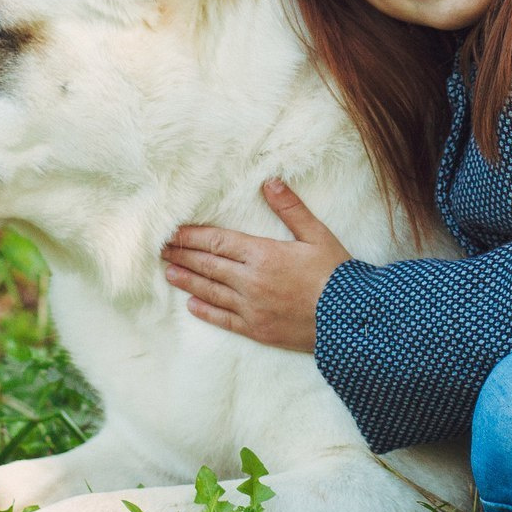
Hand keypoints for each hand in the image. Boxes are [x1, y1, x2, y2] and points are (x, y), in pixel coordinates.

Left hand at [162, 178, 351, 351]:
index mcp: (263, 254)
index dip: (194, 237)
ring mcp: (251, 308)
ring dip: (188, 281)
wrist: (351, 320)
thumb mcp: (317, 235)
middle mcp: (251, 281)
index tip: (174, 232)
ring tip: (169, 273)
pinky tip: (192, 305)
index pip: (218, 242)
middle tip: (161, 250)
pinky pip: (224, 319)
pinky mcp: (257, 329)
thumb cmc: (337, 274)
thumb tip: (270, 182)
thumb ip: (291, 209)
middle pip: (208, 266)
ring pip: (211, 292)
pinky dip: (206, 311)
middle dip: (183, 256)